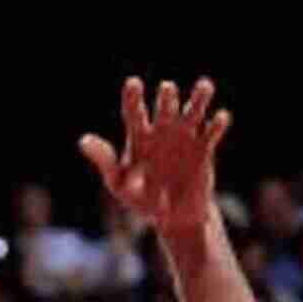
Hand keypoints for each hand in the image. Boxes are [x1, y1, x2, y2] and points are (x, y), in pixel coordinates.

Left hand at [80, 78, 229, 237]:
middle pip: (166, 107)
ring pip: (193, 111)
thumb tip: (83, 140)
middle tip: (167, 90)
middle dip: (167, 98)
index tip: (134, 84)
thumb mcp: (119, 183)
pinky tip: (219, 118)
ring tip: (204, 86)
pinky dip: (216, 125)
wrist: (173, 217)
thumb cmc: (141, 199)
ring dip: (199, 98)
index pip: (134, 111)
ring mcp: (185, 138)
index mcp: (139, 136)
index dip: (134, 97)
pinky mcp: (204, 150)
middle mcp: (163, 130)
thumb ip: (105, 161)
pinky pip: (212, 133)